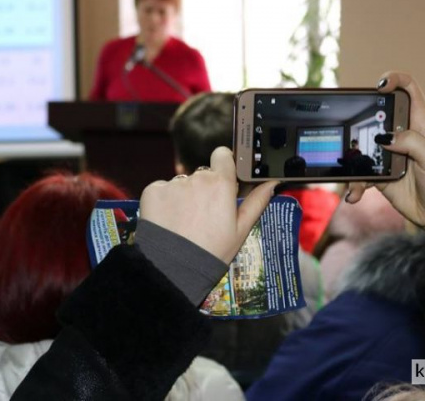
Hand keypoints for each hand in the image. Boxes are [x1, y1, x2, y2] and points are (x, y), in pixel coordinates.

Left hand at [140, 147, 277, 263]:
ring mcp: (173, 184)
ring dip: (184, 196)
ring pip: (181, 184)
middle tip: (204, 216)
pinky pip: (161, 190)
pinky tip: (169, 221)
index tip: (223, 180)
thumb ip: (256, 202)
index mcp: (221, 184)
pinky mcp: (152, 191)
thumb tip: (272, 182)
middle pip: (202, 175)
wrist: (173, 269)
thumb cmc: (211, 252)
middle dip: (203, 189)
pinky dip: (164, 202)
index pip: (222, 155)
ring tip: (184, 223)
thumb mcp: (240, 230)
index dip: (223, 165)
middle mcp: (197, 178)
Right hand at [347, 72, 424, 269]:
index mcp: (421, 124)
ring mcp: (389, 155)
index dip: (393, 80)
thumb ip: (412, 142)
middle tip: (356, 132)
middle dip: (361, 119)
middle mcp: (403, 136)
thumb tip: (383, 137)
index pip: (408, 90)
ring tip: (352, 173)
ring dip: (352, 158)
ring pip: (362, 145)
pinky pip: (359, 173)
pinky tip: (355, 194)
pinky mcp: (379, 174)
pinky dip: (354, 183)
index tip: (379, 86)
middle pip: (376, 114)